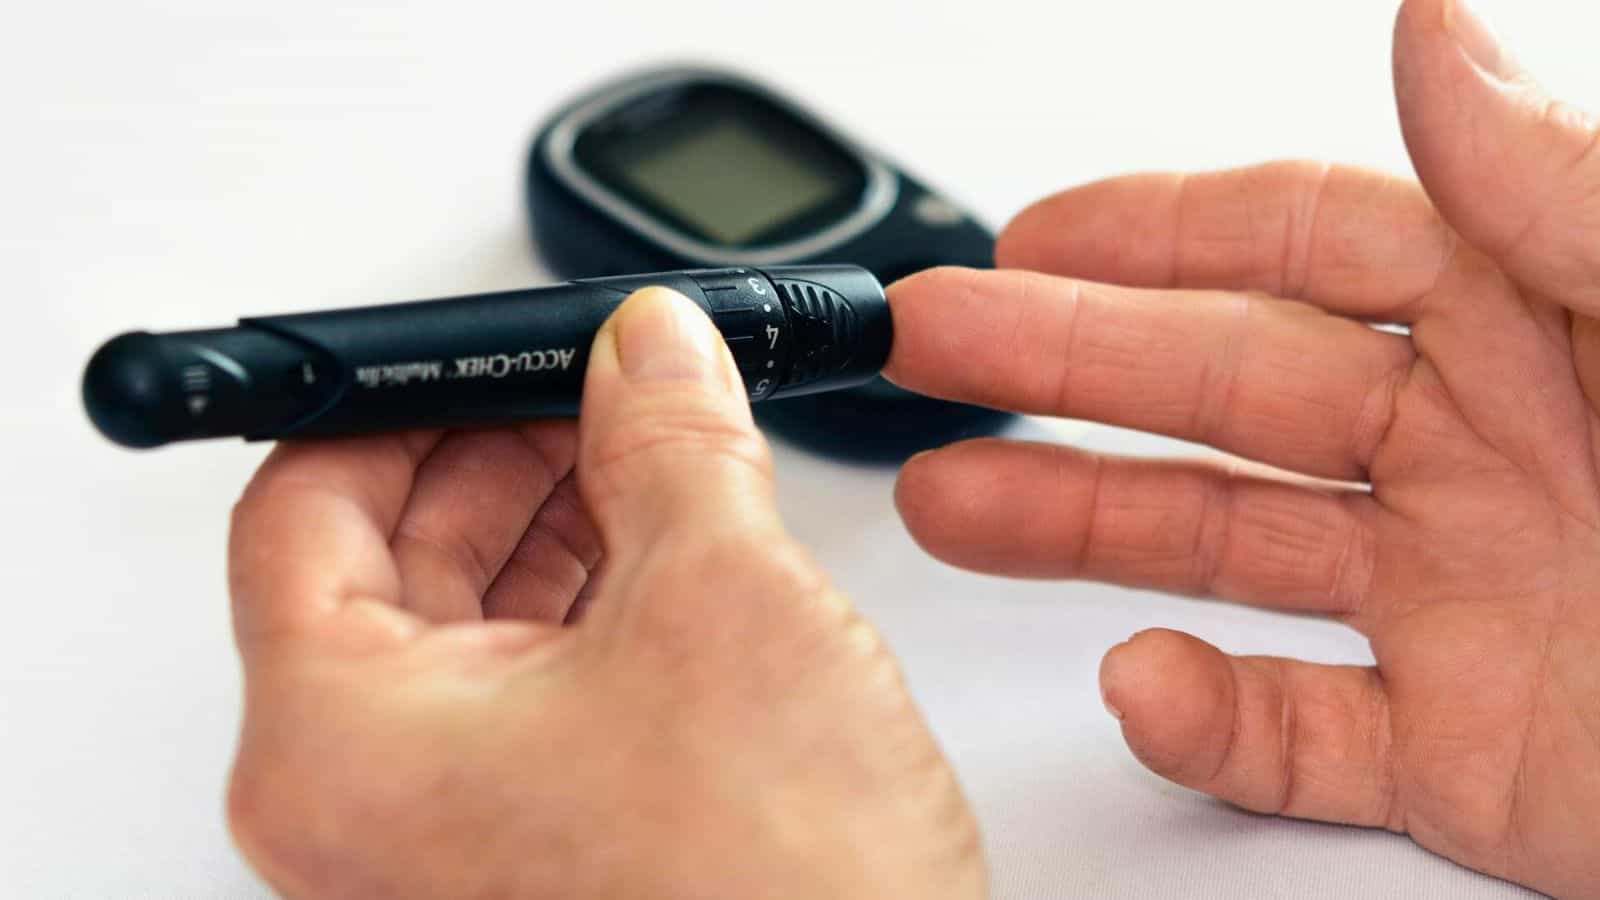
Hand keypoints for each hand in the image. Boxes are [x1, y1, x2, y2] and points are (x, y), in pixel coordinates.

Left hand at [223, 288, 983, 898]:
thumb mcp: (722, 602)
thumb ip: (672, 439)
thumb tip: (650, 349)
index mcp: (340, 748)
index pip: (301, 506)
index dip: (400, 400)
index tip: (490, 351)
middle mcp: (364, 806)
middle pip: (385, 558)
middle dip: (504, 451)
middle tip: (598, 383)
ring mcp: (444, 836)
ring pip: (467, 622)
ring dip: (559, 519)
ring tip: (656, 451)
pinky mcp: (528, 848)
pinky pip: (527, 689)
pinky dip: (592, 603)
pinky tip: (671, 547)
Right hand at [888, 0, 1598, 894]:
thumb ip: (1569, 191)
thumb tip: (1432, 30)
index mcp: (1547, 319)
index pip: (1309, 246)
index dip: (1156, 233)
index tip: (1026, 237)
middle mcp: (1488, 452)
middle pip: (1225, 391)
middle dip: (1061, 367)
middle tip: (932, 351)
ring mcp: (1467, 606)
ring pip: (1227, 552)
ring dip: (1078, 530)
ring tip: (949, 505)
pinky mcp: (1474, 759)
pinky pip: (1304, 734)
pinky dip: (1210, 721)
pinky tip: (1143, 685)